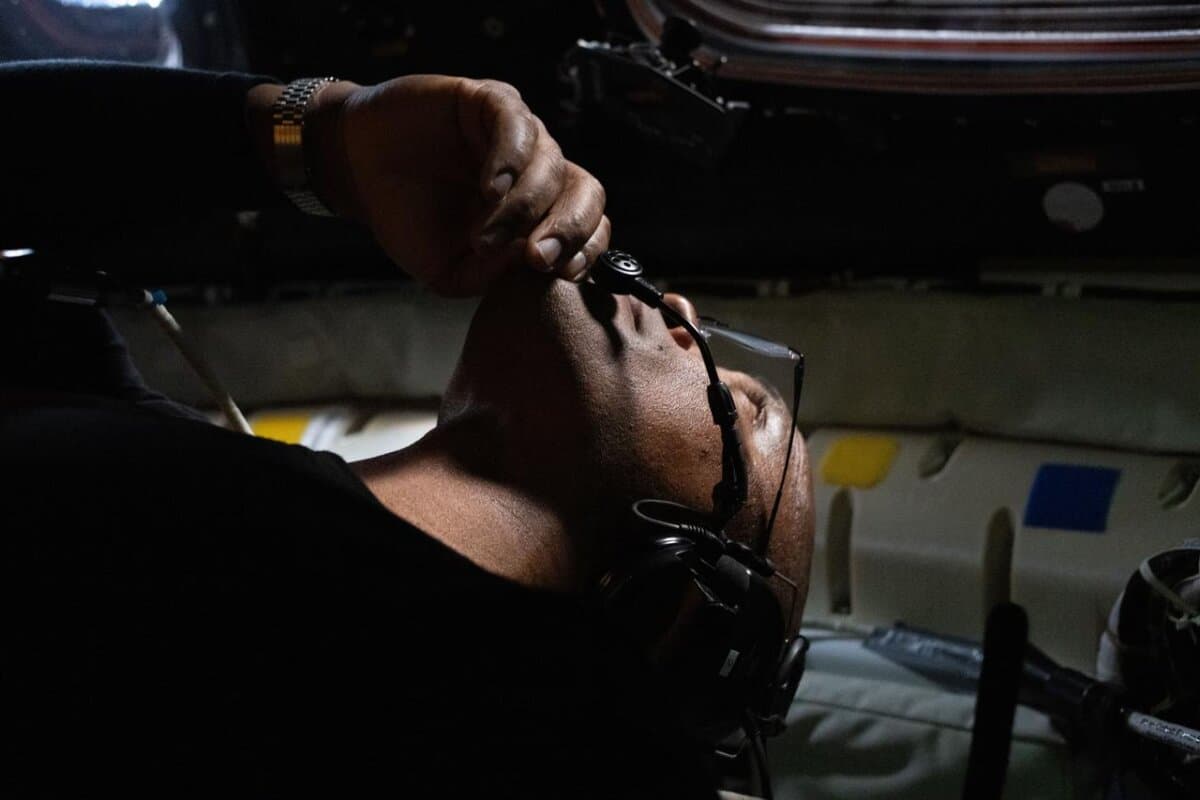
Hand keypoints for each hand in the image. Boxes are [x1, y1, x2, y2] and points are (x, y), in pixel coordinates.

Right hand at [259, 76, 610, 295]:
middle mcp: (539, 172)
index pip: (590, 227)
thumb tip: (527, 262)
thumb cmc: (410, 219)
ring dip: (524, 208)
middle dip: (569, 230)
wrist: (359, 172)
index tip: (562, 275)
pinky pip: (517, 124)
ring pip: (552, 164)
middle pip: (587, 192)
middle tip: (538, 260)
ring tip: (485, 237)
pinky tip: (490, 189)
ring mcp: (519, 135)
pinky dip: (510, 160)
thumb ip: (490, 278)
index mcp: (541, 211)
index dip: (586, 250)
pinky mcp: (490, 102)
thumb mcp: (449, 270)